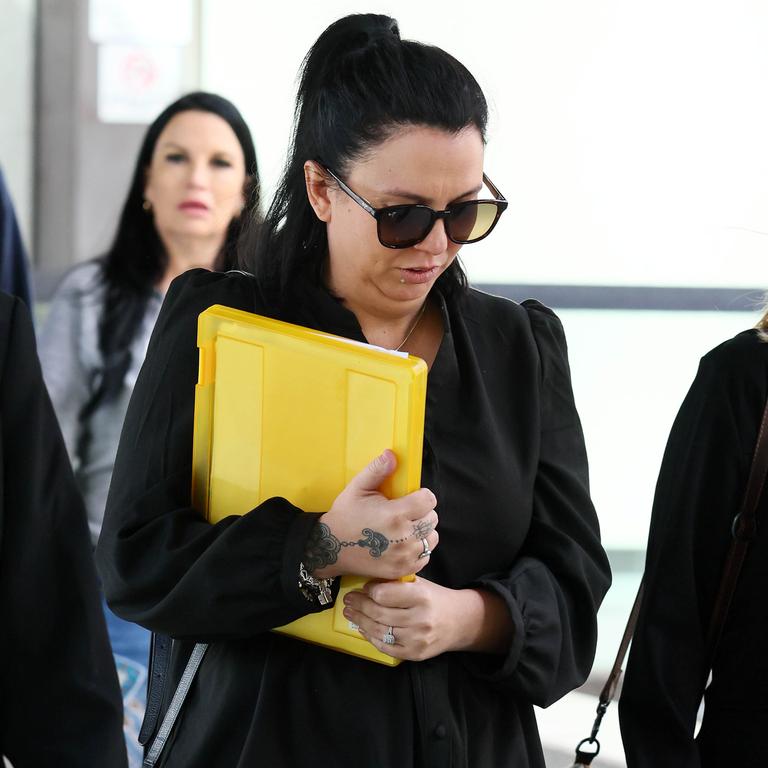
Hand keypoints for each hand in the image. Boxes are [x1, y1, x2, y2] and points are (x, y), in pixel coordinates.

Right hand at [305, 450, 438, 579]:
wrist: (331, 549)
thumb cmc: (345, 515)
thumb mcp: (357, 488)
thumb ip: (377, 470)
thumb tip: (392, 454)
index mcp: (396, 514)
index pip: (429, 500)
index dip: (421, 496)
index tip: (411, 497)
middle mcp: (404, 537)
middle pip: (433, 519)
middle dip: (423, 512)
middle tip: (406, 512)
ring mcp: (405, 556)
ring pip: (432, 538)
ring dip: (423, 532)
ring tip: (405, 528)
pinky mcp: (403, 570)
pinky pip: (425, 557)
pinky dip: (418, 549)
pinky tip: (403, 543)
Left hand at [342, 579, 512, 660]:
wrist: (460, 622)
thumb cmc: (435, 598)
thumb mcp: (420, 583)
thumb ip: (397, 583)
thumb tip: (368, 582)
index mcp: (421, 596)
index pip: (384, 594)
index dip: (369, 590)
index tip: (364, 587)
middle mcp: (420, 618)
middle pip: (378, 613)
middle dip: (359, 605)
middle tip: (349, 600)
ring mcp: (417, 639)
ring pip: (379, 631)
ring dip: (360, 621)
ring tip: (350, 613)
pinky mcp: (414, 654)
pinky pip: (385, 647)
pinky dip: (371, 637)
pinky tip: (364, 628)